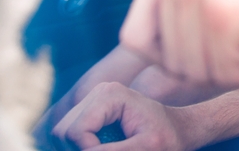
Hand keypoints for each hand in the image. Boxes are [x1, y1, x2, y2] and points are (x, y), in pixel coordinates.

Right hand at [52, 82, 185, 150]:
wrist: (176, 129)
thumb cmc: (167, 138)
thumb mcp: (147, 148)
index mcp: (110, 95)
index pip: (75, 131)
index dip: (86, 150)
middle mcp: (97, 93)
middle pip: (63, 132)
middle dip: (80, 149)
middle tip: (110, 150)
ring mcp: (92, 101)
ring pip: (61, 135)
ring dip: (79, 148)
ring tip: (108, 147)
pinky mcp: (89, 112)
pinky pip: (68, 136)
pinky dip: (81, 146)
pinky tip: (101, 146)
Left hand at [119, 0, 238, 86]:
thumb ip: (186, 15)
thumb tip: (152, 79)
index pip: (137, 38)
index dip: (178, 58)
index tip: (220, 49)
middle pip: (166, 61)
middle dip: (211, 69)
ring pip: (193, 72)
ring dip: (236, 72)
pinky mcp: (233, 12)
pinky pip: (225, 73)